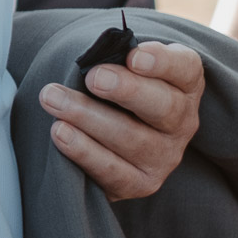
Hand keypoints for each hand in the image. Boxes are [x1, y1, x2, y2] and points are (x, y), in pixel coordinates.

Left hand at [39, 40, 203, 200]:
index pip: (184, 68)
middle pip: (163, 106)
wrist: (113, 138)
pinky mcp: (142, 184)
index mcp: (183, 83)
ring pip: (132, 138)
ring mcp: (165, 156)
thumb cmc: (114, 86)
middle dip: (126, 91)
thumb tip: (89, 53)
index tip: (133, 56)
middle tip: (93, 77)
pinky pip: (114, 172)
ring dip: (88, 117)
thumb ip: (112, 56)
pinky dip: (85, 152)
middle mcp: (181, 121)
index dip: (162, 62)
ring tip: (53, 99)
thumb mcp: (121, 65)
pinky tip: (60, 132)